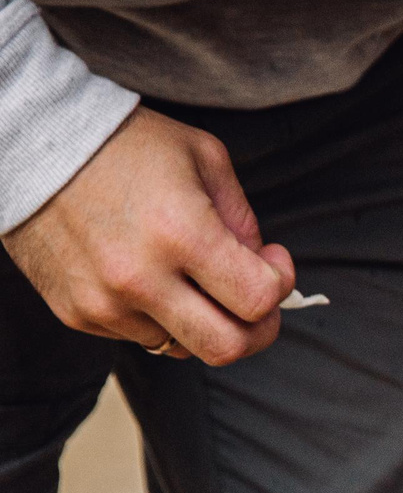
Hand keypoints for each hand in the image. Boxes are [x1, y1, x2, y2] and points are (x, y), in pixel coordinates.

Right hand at [3, 106, 292, 363]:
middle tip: (255, 300)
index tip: (273, 259)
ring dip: (202, 319)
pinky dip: (160, 316)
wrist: (31, 144)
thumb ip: (243, 221)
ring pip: (184, 346)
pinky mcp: (77, 313)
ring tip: (191, 274)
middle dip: (257, 329)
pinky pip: (141, 336)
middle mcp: (140, 278)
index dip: (281, 284)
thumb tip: (262, 271)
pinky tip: (149, 273)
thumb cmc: (126, 144)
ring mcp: (104, 303)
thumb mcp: (205, 159)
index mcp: (181, 233)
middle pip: (226, 348)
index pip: (258, 300)